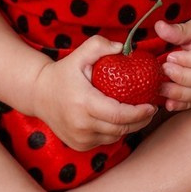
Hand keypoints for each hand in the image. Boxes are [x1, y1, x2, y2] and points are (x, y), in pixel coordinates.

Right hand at [31, 36, 156, 149]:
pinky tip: (119, 121)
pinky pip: (105, 141)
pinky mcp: (79, 145)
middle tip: (151, 110)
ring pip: (114, 137)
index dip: (139, 113)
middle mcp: (81, 124)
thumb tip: (124, 48)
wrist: (38, 94)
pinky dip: (115, 132)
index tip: (151, 105)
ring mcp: (80, 138)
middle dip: (140, 121)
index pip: (119, 115)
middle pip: (121, 129)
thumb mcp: (79, 54)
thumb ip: (100, 46)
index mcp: (84, 103)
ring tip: (138, 114)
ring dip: (129, 127)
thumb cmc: (62, 73)